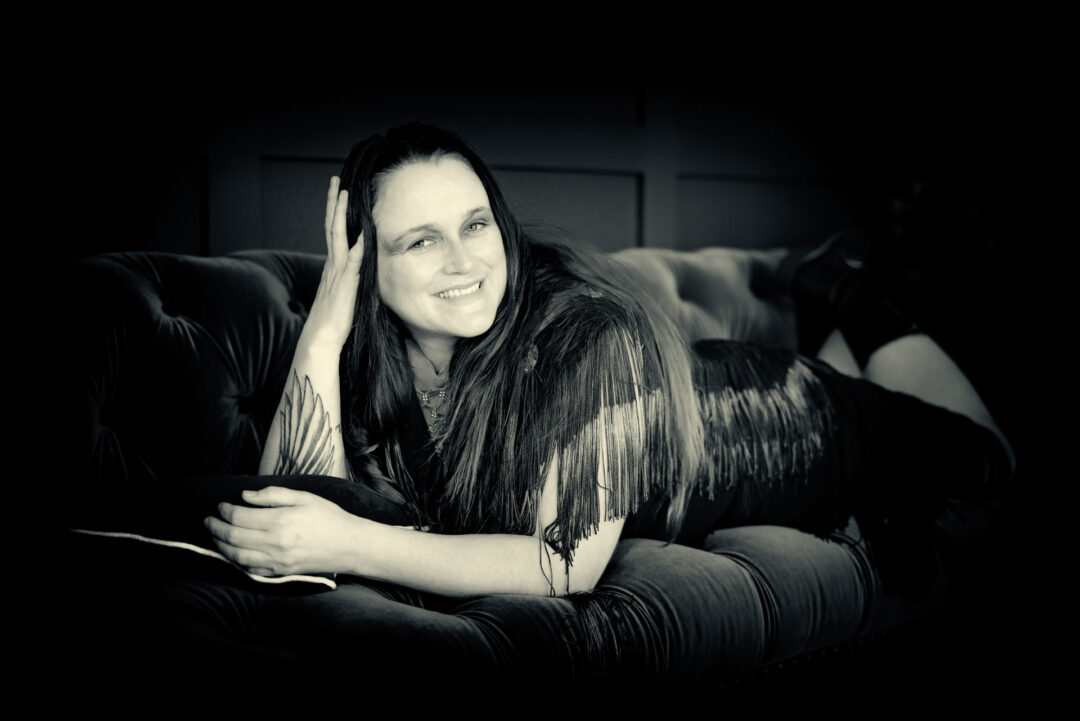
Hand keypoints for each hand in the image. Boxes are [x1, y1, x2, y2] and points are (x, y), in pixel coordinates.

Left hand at [205, 487, 362, 576]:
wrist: (350, 545)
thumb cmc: (329, 518)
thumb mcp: (304, 497)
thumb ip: (273, 495)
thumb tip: (246, 496)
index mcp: (281, 521)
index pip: (240, 516)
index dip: (226, 511)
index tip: (221, 505)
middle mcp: (275, 543)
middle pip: (233, 537)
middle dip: (216, 527)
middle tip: (208, 520)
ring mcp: (277, 561)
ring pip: (237, 556)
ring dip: (220, 546)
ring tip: (215, 536)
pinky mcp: (280, 573)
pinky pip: (250, 570)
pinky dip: (235, 562)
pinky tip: (231, 553)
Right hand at [297, 177, 365, 353]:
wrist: (320, 340)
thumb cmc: (333, 321)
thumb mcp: (344, 295)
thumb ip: (350, 280)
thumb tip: (361, 272)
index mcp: (333, 267)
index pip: (333, 233)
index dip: (335, 212)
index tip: (338, 193)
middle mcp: (333, 266)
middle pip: (331, 226)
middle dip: (334, 202)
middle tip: (335, 180)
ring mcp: (337, 273)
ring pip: (337, 236)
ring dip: (341, 213)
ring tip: (344, 192)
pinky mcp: (346, 285)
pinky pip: (353, 261)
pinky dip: (359, 245)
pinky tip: (365, 231)